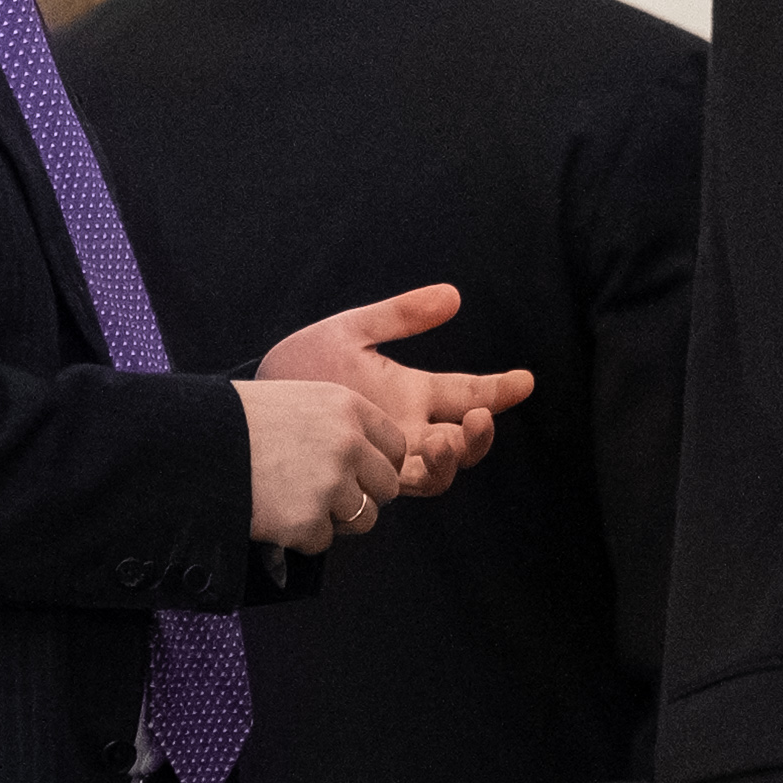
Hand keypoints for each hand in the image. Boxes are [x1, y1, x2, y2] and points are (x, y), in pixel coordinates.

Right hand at [234, 381, 407, 551]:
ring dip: (335, 520)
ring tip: (297, 504)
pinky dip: (300, 537)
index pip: (395, 446)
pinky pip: (322, 542)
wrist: (192, 444)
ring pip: (363, 519)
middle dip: (362, 497)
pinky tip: (274, 513)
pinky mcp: (308, 521)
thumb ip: (338, 424)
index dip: (379, 465)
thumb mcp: (297, 400)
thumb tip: (367, 460)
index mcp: (347, 407)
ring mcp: (330, 484)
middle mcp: (347, 443)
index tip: (362, 475)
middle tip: (328, 496)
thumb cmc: (238, 421)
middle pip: (387, 488)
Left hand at [256, 285, 535, 496]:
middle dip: (479, 436)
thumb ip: (402, 315)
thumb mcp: (354, 330)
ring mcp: (388, 455)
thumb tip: (454, 295)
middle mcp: (409, 428)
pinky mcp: (364, 473)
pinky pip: (400, 487)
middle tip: (479, 417)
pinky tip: (411, 457)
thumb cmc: (304, 362)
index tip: (524, 380)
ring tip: (443, 442)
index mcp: (413, 392)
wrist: (258, 396)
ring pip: (438, 474)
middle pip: (463, 443)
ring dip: (450, 461)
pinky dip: (414, 475)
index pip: (467, 392)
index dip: (499, 390)